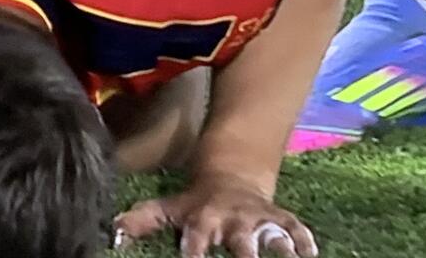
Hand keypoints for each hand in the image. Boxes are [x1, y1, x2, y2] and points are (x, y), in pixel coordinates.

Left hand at [114, 177, 316, 257]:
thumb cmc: (195, 204)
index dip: (195, 254)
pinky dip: (305, 241)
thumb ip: (141, 221)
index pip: (197, 240)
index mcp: (204, 220)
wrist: (231, 176)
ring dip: (281, 248)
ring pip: (274, 236)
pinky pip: (298, 230)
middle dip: (245, 255)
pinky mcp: (282, 219)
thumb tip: (114, 236)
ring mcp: (259, 219)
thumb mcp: (168, 208)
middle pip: (240, 242)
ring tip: (289, 257)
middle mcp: (233, 220)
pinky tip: (311, 254)